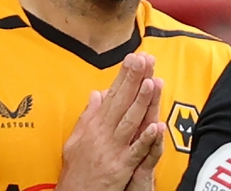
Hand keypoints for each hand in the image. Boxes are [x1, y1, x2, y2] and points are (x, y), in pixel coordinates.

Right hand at [57, 53, 164, 190]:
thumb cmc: (76, 172)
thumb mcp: (75, 140)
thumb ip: (87, 116)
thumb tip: (96, 94)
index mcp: (94, 126)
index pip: (112, 95)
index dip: (123, 76)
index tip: (133, 58)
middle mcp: (102, 133)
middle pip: (121, 102)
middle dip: (133, 79)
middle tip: (143, 59)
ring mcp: (112, 149)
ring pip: (130, 121)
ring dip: (141, 101)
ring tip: (151, 82)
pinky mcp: (120, 167)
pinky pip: (136, 151)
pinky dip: (146, 139)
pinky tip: (156, 125)